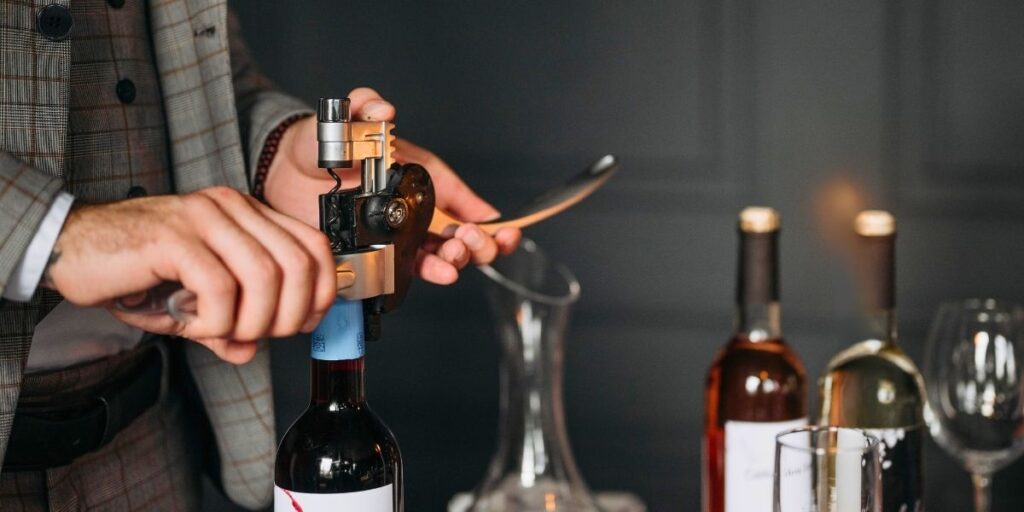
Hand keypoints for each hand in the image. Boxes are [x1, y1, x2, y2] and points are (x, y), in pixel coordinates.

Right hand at [45, 187, 336, 363]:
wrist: (70, 247)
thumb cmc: (133, 269)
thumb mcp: (192, 303)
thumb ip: (227, 324)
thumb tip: (250, 351)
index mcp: (246, 214)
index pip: (314, 246)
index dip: (322, 291)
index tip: (303, 322)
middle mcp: (231, 208)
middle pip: (298, 265)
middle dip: (288, 315)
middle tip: (257, 335)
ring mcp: (203, 218)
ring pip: (265, 276)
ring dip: (252, 321)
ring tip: (221, 331)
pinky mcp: (174, 237)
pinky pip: (219, 288)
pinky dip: (214, 320)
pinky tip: (190, 324)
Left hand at [264, 87, 520, 284]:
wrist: (282, 167)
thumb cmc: (322, 141)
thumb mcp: (347, 117)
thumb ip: (366, 106)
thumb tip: (385, 108)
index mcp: (424, 181)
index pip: (469, 206)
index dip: (493, 223)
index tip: (502, 230)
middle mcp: (417, 212)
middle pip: (465, 238)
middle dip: (478, 244)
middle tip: (467, 240)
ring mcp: (397, 236)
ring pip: (441, 257)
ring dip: (456, 261)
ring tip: (452, 258)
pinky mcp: (374, 254)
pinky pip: (408, 270)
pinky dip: (428, 273)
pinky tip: (440, 273)